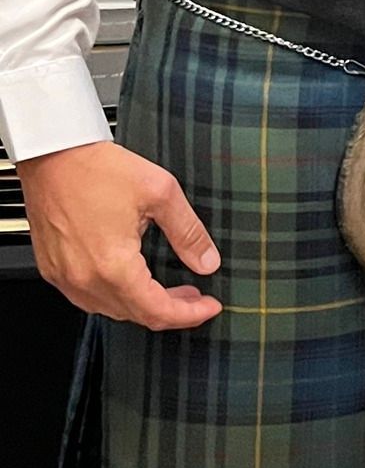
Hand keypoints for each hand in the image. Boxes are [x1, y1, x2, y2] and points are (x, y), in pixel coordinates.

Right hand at [19, 139, 222, 328]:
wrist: (53, 153)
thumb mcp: (160, 193)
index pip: (157, 311)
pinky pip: (87, 297)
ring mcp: (64, 276)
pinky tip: (131, 281)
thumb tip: (206, 261)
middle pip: (135, 315)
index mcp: (113, 266)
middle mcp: (84, 279)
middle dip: (171, 310)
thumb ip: (187, 232)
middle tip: (194, 296)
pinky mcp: (53, 269)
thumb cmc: (96, 168)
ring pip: (111, 309)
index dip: (189, 315)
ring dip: (143, 304)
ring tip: (167, 289)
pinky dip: (115, 296)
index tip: (208, 306)